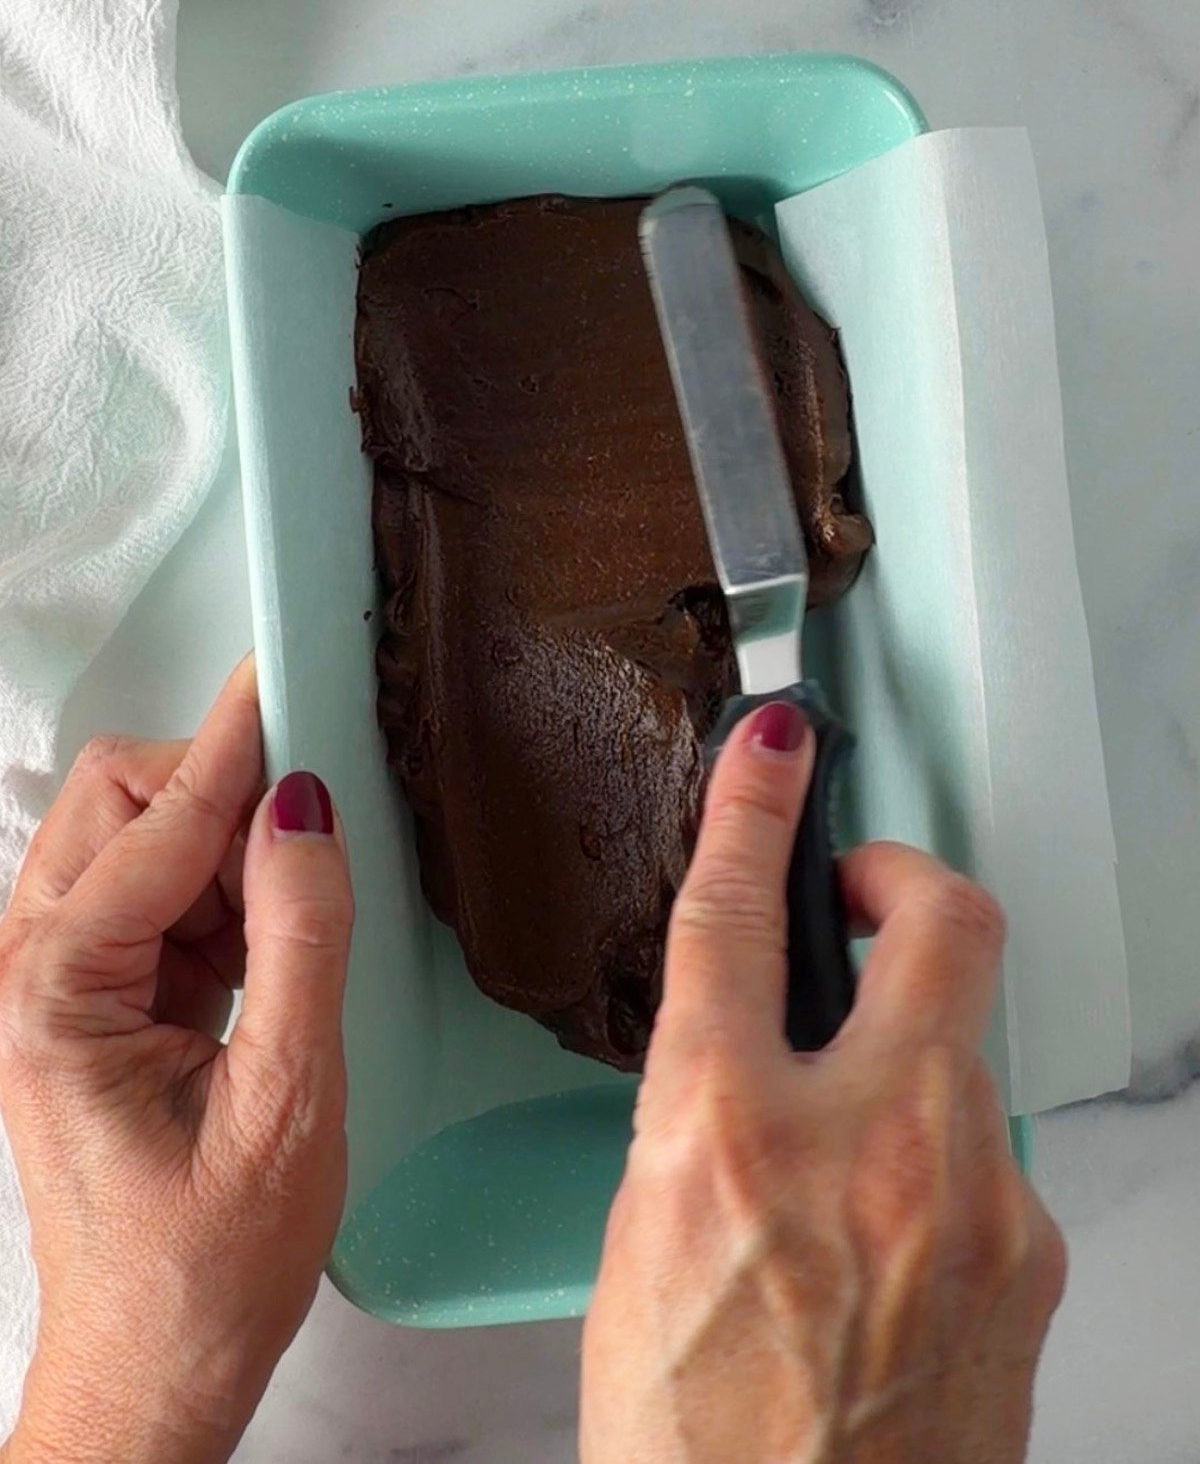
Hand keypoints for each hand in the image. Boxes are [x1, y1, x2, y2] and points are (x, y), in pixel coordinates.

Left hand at [0, 659, 353, 1463]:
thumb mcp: (286, 1102)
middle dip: (221, 795)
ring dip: (224, 851)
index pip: (160, 822)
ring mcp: (53, 979)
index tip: (293, 672)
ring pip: (138, 834)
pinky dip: (220, 896)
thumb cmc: (210, 1265)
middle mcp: (30, 968)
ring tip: (289, 935)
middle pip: (119, 798)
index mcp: (56, 993)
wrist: (154, 1366)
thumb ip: (299, 939)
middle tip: (312, 843)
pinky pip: (157, 892)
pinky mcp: (90, 995)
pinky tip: (265, 953)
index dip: (239, 746)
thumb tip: (306, 805)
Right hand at [581, 700, 1065, 1463]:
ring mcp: (971, 1201)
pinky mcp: (1028, 1253)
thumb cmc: (696, 1442)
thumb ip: (704, 1114)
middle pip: (938, 922)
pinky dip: (938, 1152)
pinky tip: (891, 1226)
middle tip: (867, 890)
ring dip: (912, 1041)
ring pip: (968, 1042)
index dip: (752, 807)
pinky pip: (986, 1149)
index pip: (734, 917)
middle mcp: (865, 1151)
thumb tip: (745, 1046)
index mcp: (725, 1139)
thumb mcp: (643, 1240)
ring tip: (855, 1122)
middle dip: (905, 875)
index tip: (772, 749)